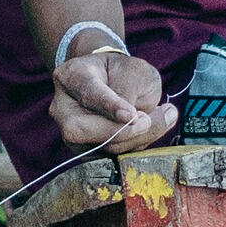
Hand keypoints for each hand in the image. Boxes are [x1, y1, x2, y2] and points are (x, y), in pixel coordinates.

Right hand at [52, 48, 179, 152]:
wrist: (118, 84)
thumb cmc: (124, 72)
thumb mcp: (133, 69)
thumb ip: (129, 88)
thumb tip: (130, 120)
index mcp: (72, 76)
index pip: (86, 93)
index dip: (108, 106)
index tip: (131, 115)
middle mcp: (64, 107)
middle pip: (80, 129)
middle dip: (118, 131)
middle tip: (147, 121)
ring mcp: (72, 132)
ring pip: (99, 146)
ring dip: (135, 138)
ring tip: (162, 118)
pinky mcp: (87, 151)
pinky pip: (111, 157)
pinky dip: (136, 145)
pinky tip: (153, 128)